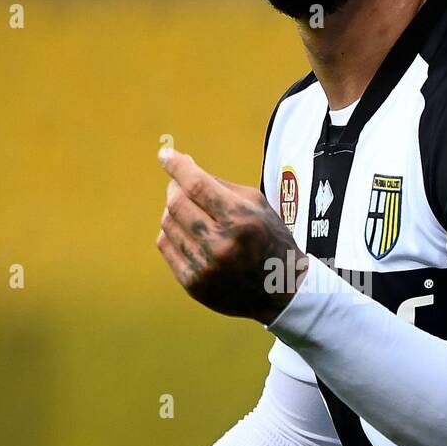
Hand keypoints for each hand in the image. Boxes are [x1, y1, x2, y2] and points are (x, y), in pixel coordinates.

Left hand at [156, 148, 308, 322]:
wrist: (281, 291)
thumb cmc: (270, 241)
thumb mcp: (257, 205)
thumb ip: (221, 184)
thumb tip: (183, 166)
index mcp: (241, 220)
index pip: (197, 185)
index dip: (177, 166)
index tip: (164, 154)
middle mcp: (221, 245)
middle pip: (177, 203)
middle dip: (175, 188)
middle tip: (180, 185)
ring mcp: (205, 267)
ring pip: (167, 224)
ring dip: (173, 211)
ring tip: (190, 212)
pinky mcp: (194, 284)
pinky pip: (166, 246)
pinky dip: (172, 233)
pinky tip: (186, 232)